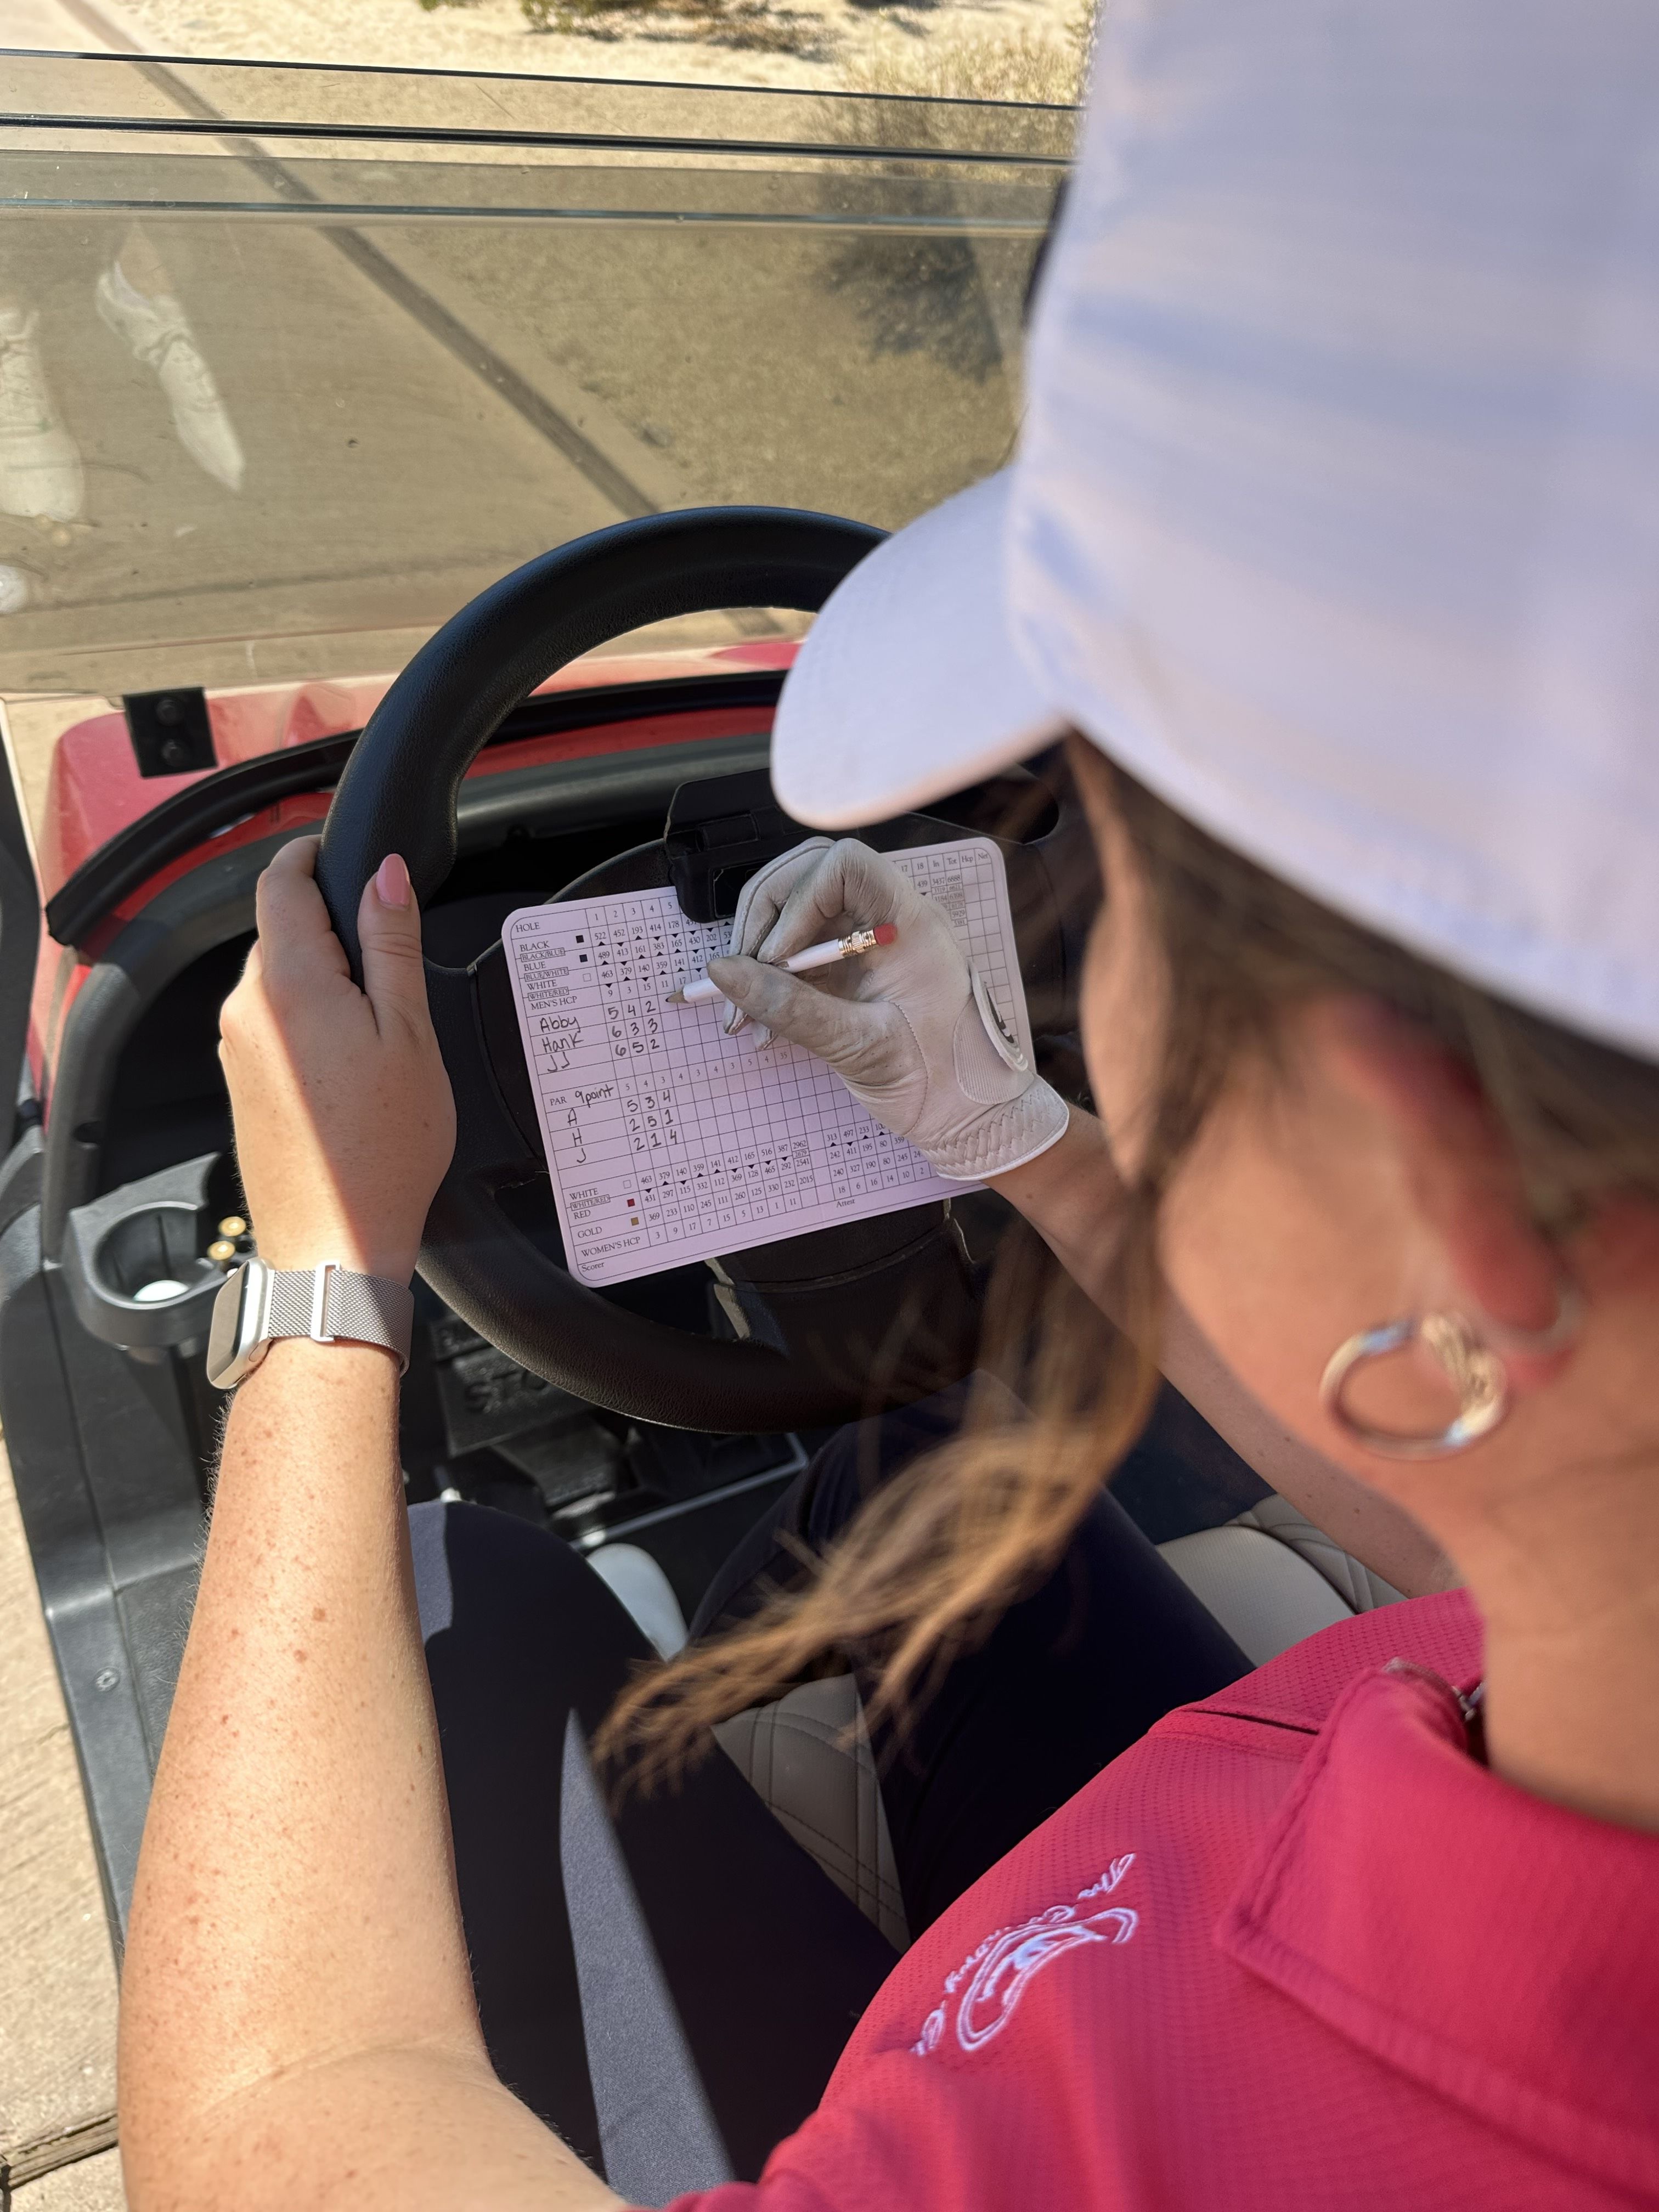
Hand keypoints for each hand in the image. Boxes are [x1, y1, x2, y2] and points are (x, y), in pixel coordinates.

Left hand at [218, 839, 455, 1283]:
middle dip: (333, 930)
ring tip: (381, 1032)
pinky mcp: (242, 1080)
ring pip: (281, 980)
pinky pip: (274, 1024)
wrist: (334, 1242)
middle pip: (284, 933)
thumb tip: (385, 876)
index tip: (341, 854)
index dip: (311, 856)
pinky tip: (354, 1067)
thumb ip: (393, 945)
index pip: (280, 883)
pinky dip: (312, 1022)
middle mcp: (248, 1009)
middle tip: (393, 968)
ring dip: (326, 981)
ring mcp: (238, 1047)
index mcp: (291, 984)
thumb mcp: (410, 1034)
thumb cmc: (381, 1150)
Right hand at [707, 837, 1068, 1179]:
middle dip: (762, 922)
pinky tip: (757, 1024)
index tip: (777, 957)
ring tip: (740, 1016)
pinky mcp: (847, 966)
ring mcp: (864, 940)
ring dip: (756, 956)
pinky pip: (795, 951)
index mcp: (911, 924)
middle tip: (738, 979)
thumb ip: (793, 1009)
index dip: (798, 898)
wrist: (968, 1116)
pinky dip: (767, 982)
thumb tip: (725, 972)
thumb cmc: (940, 1083)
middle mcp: (886, 919)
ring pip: (793, 912)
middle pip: (807, 877)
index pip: (845, 864)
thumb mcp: (862, 1048)